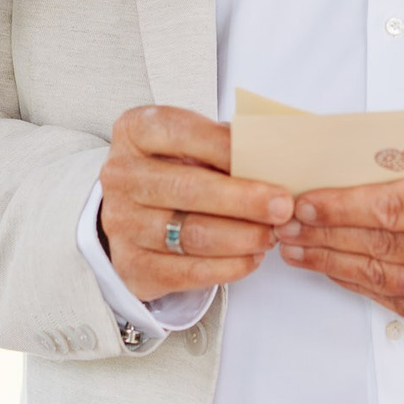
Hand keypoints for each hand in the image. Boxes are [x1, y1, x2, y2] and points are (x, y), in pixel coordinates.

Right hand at [99, 106, 294, 304]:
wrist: (133, 211)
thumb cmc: (172, 169)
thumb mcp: (189, 143)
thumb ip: (224, 145)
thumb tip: (273, 158)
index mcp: (134, 132)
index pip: (182, 133)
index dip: (226, 147)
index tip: (268, 160)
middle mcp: (121, 176)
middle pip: (189, 189)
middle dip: (244, 199)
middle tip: (283, 206)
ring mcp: (121, 223)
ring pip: (192, 234)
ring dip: (242, 237)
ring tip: (271, 235)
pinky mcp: (131, 265)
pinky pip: (187, 271)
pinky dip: (228, 266)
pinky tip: (251, 257)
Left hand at [280, 168, 403, 341]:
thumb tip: (345, 176)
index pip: (393, 207)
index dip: (342, 207)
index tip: (305, 202)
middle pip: (381, 244)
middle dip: (325, 234)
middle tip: (287, 225)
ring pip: (381, 277)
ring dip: (330, 262)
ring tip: (296, 249)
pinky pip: (392, 300)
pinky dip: (357, 283)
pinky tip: (332, 268)